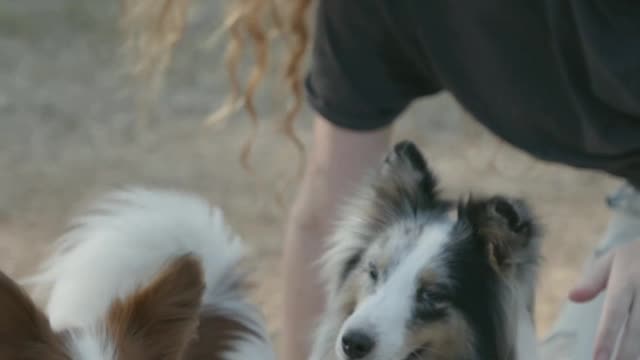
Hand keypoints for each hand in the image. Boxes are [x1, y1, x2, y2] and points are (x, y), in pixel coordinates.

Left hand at [569, 238, 639, 359]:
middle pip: (637, 328)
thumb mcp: (613, 260)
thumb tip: (572, 297)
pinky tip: (637, 354)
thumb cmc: (636, 257)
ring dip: (639, 351)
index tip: (598, 358)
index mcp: (628, 279)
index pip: (615, 312)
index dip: (607, 336)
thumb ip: (592, 280)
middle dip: (626, 352)